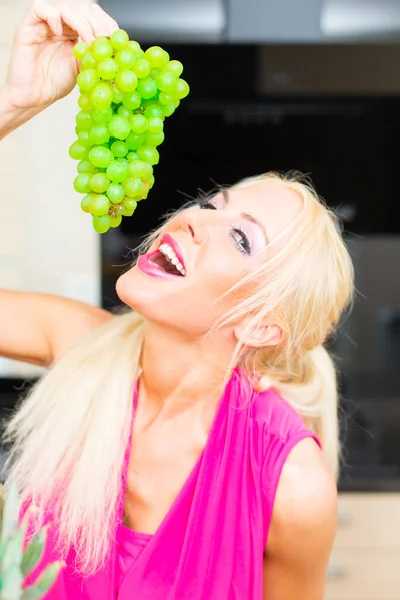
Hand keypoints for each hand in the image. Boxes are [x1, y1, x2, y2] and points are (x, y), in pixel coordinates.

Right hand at [3, 0, 118, 112]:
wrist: (33, 97)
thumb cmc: (54, 85)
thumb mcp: (84, 71)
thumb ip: (98, 61)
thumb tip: (121, 62)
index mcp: (75, 32)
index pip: (95, 17)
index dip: (107, 24)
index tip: (117, 41)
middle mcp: (62, 24)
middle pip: (84, 8)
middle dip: (98, 23)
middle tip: (105, 41)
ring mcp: (45, 24)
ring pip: (66, 6)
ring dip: (82, 22)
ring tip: (89, 42)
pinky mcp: (29, 26)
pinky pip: (40, 8)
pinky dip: (53, 16)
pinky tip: (61, 31)